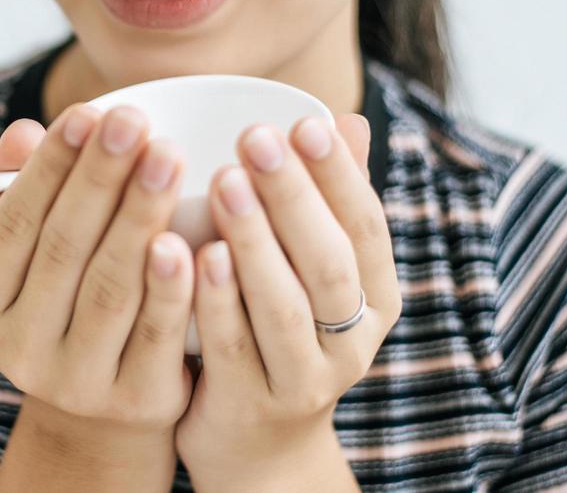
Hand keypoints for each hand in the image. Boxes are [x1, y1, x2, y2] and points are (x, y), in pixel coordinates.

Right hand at [0, 102, 197, 443]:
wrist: (109, 408)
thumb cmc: (73, 297)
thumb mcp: (38, 250)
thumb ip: (24, 187)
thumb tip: (21, 133)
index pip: (13, 223)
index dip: (49, 166)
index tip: (87, 110)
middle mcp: (19, 352)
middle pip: (64, 249)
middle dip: (100, 178)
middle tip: (133, 119)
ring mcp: (77, 383)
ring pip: (111, 286)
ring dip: (140, 214)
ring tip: (169, 154)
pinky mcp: (137, 401)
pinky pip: (159, 333)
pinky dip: (175, 283)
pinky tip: (193, 236)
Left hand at [173, 112, 400, 489]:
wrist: (256, 448)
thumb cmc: (277, 330)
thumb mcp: (311, 271)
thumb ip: (325, 200)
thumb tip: (343, 119)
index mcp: (375, 297)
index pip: (366, 227)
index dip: (338, 175)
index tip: (303, 123)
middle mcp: (352, 341)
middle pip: (328, 263)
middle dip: (292, 196)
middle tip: (255, 139)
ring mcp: (304, 380)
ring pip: (283, 305)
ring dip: (254, 240)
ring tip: (223, 183)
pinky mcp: (250, 406)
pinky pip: (231, 347)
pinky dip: (214, 299)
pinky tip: (192, 254)